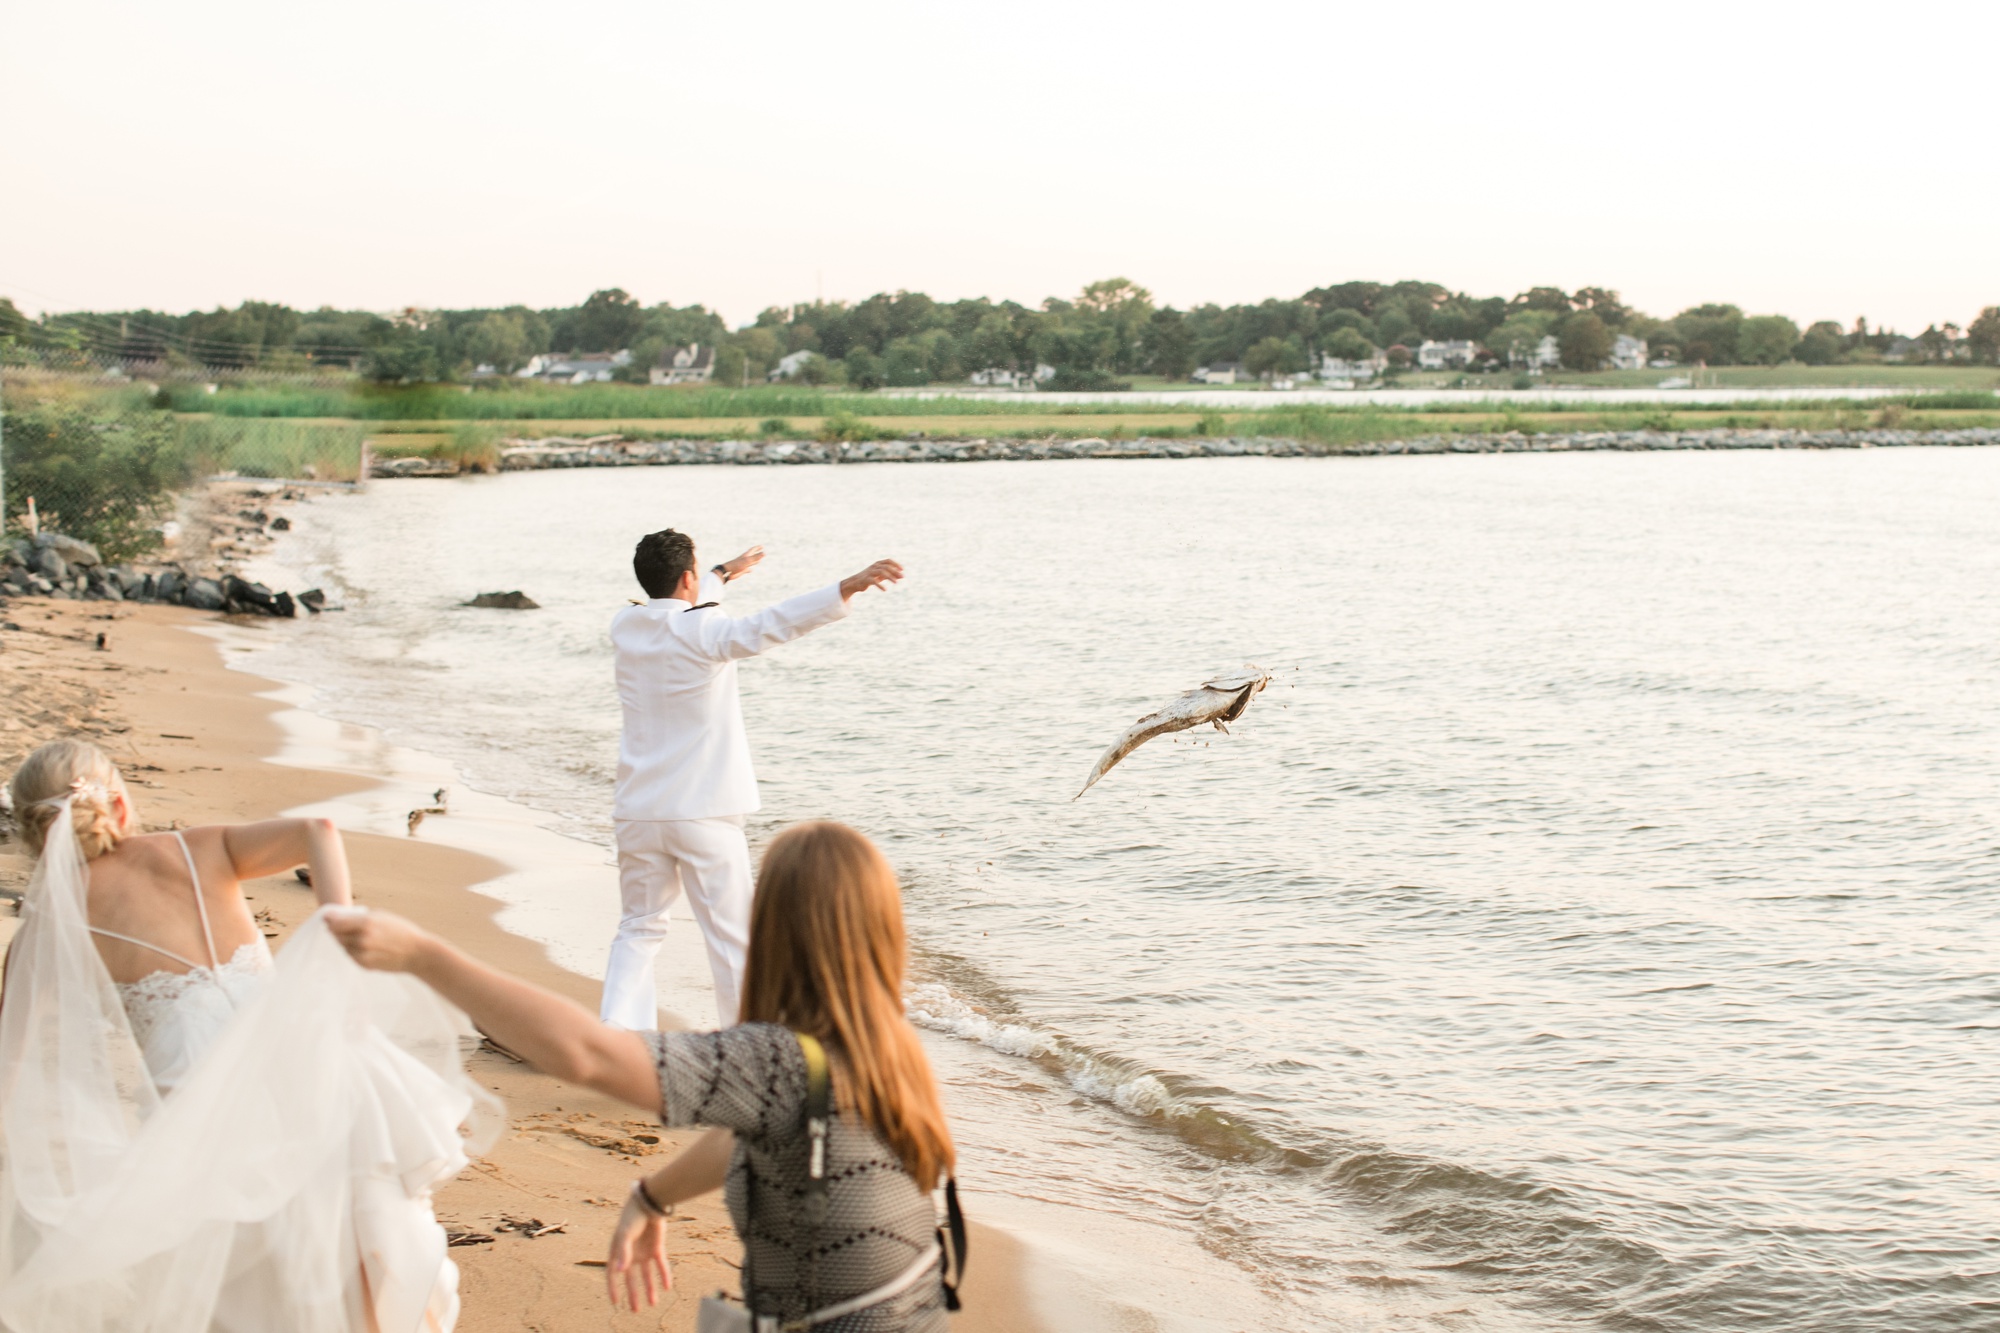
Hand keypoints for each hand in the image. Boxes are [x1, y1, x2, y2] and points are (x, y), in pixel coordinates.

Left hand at [325, 908, 433, 972]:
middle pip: (336, 935)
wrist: (417, 954)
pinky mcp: (364, 965)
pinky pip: (351, 956)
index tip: (327, 918)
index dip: (329, 919)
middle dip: (337, 930)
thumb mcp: (382, 916)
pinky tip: (367, 947)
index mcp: (366, 923)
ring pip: (343, 947)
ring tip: (360, 937)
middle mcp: (361, 939)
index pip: (335, 922)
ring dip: (346, 941)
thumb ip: (360, 917)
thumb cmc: (402, 931)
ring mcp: (362, 954)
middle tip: (341, 926)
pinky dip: (354, 951)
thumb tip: (339, 918)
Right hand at [606, 1188, 672, 1311]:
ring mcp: (644, 1251)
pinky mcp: (657, 1248)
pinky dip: (664, 1275)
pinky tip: (667, 1287)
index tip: (615, 1302)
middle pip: (631, 1279)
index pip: (612, 1273)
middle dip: (633, 1294)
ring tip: (653, 1303)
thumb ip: (623, 1253)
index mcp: (617, 1251)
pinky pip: (661, 1265)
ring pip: (646, 1275)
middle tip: (635, 1310)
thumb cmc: (632, 1216)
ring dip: (649, 1288)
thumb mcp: (625, 1235)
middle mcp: (630, 1254)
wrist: (650, 1202)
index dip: (613, 1287)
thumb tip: (620, 1272)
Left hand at [719, 545, 763, 580]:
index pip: (753, 550)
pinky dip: (750, 569)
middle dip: (757, 554)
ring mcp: (743, 565)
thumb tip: (764, 553)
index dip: (757, 548)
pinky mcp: (742, 570)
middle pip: (752, 556)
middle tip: (761, 552)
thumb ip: (756, 557)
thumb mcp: (748, 560)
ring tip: (759, 561)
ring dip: (755, 561)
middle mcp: (745, 559)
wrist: (728, 571)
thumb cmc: (737, 564)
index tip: (762, 546)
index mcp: (746, 555)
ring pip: (751, 562)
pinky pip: (747, 569)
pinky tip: (751, 570)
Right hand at [839, 558, 902, 601]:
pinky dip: (880, 585)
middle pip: (886, 566)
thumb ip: (890, 575)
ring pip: (881, 572)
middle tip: (902, 577)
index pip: (888, 561)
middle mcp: (874, 566)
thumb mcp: (880, 576)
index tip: (902, 570)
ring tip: (896, 583)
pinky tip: (885, 590)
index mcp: (877, 564)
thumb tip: (901, 576)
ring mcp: (870, 572)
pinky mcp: (866, 579)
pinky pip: (874, 581)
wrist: (855, 583)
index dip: (896, 564)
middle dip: (895, 571)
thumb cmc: (869, 578)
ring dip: (890, 577)